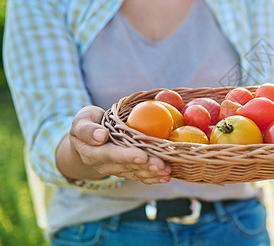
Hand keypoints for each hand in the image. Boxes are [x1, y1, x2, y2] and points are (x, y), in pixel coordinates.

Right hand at [56, 106, 170, 183]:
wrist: (87, 139)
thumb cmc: (87, 123)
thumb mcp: (82, 120)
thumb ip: (86, 128)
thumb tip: (100, 136)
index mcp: (92, 152)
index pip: (110, 154)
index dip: (127, 156)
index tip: (142, 156)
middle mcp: (104, 164)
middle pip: (127, 166)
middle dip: (146, 166)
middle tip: (162, 166)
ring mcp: (115, 169)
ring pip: (135, 172)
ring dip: (152, 173)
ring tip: (167, 171)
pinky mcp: (125, 170)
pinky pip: (139, 175)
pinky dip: (153, 177)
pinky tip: (166, 177)